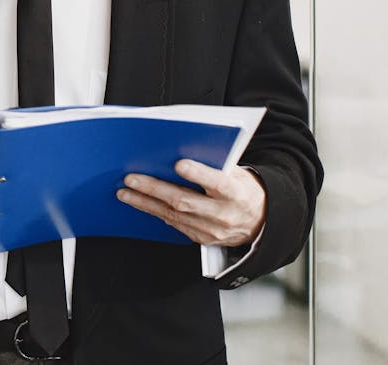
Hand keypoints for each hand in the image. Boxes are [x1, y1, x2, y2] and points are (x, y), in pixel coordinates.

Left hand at [116, 160, 265, 247]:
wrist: (262, 222)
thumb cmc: (244, 190)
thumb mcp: (239, 173)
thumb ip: (215, 164)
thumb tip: (182, 149)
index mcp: (237, 193)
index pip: (218, 182)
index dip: (199, 174)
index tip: (179, 164)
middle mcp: (224, 214)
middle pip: (185, 201)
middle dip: (154, 189)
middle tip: (131, 178)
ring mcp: (213, 230)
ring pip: (174, 215)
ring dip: (145, 203)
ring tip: (125, 192)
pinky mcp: (203, 239)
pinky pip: (175, 224)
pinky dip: (156, 212)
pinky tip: (140, 203)